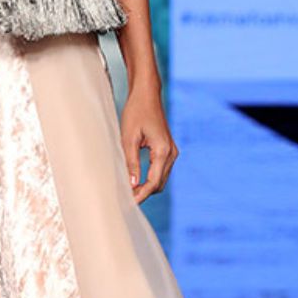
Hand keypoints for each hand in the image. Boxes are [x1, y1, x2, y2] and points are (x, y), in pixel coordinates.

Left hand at [119, 85, 178, 202]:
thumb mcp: (128, 138)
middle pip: (159, 184)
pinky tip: (136, 180)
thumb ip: (131, 162)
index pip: (153, 182)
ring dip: (147, 186)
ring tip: (128, 192)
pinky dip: (150, 178)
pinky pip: (161, 170)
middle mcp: (171, 153)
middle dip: (143, 193)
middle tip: (125, 200)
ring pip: (161, 178)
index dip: (140, 195)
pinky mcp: (168, 148)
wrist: (147, 94)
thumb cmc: (136, 112)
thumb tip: (132, 185)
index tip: (128, 203)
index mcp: (163, 151)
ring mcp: (172, 151)